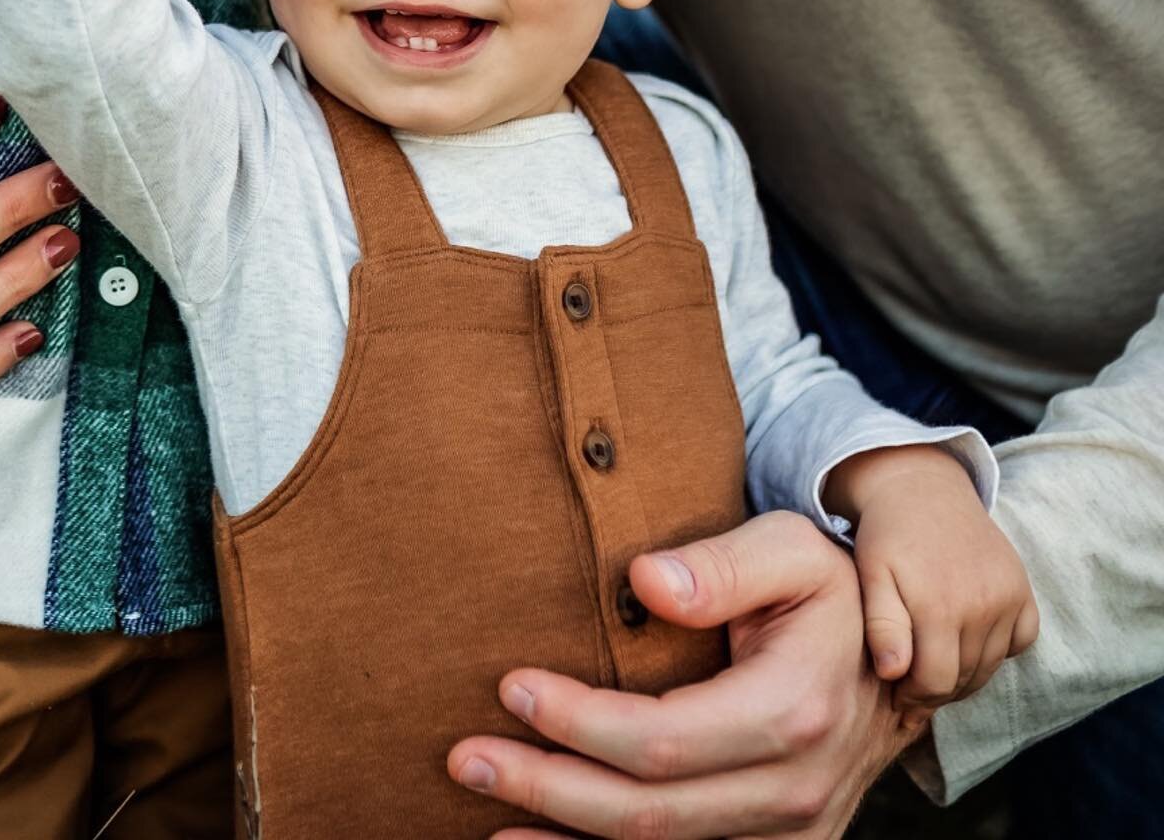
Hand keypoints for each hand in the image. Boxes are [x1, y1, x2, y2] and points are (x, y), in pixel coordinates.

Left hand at [448, 511, 915, 839]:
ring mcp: (788, 835)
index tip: (511, 688)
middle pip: (648, 814)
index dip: (579, 723)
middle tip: (467, 756)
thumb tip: (645, 581)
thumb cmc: (824, 589)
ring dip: (565, 838)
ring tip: (487, 813)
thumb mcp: (789, 548)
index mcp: (792, 713)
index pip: (662, 741)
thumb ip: (722, 565)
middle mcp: (792, 791)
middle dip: (547, 787)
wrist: (891, 659)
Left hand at [826, 445, 1039, 713]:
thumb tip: (894, 673)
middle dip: (937, 691)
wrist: (922, 488)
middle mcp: (982, 605)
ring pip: (991, 666)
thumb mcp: (871, 574)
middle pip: (965, 679)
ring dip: (966, 676)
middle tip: (914, 686)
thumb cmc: (888, 536)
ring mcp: (1008, 597)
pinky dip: (1002, 650)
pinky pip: (1022, 641)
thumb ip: (882, 625)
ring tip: (937, 666)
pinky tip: (972, 639)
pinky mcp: (1023, 589)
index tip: (899, 696)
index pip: (936, 684)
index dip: (915, 698)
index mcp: (940, 607)